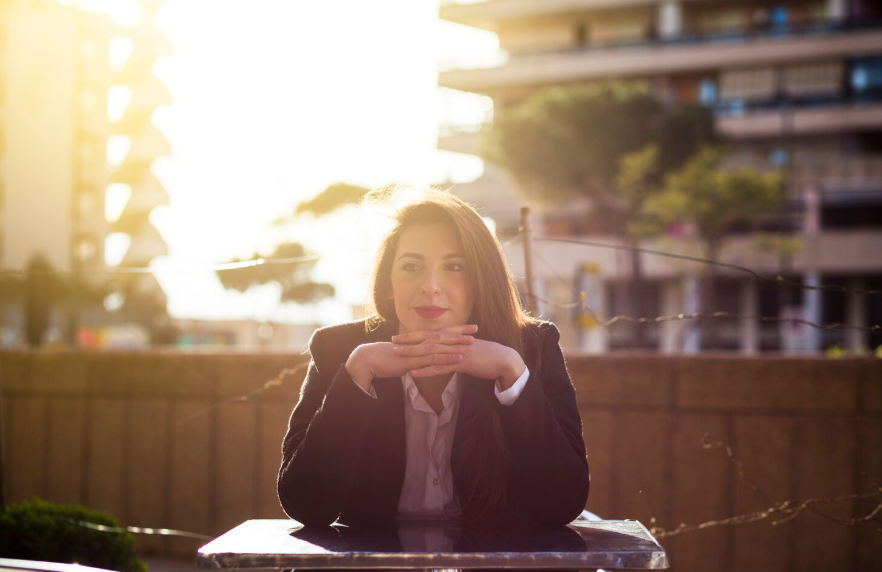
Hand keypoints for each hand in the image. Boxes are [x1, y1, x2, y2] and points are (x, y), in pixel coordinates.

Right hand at [345, 324, 477, 391]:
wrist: (369, 360)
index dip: (454, 329)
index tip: (467, 327)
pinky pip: (434, 359)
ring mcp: (417, 351)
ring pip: (441, 345)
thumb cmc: (385, 360)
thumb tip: (421, 361)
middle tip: (476, 328)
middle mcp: (419, 342)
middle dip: (460, 331)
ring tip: (472, 343)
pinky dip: (448, 358)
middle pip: (443, 334)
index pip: (439, 332)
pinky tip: (459, 359)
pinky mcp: (415, 360)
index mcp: (418, 340)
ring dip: (457, 343)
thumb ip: (415, 358)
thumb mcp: (404, 358)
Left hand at [391, 327, 525, 389]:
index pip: (431, 333)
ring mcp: (458, 351)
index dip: (415, 334)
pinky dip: (426, 370)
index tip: (400, 336)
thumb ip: (457, 347)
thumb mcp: (470, 348)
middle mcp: (454, 341)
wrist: (505, 360)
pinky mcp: (462, 363)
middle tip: (393, 341)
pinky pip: (441, 367)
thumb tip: (447, 350)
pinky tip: (414, 373)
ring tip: (398, 355)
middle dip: (409, 340)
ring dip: (413, 353)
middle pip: (427, 339)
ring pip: (431, 351)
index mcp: (456, 336)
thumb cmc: (488, 355)